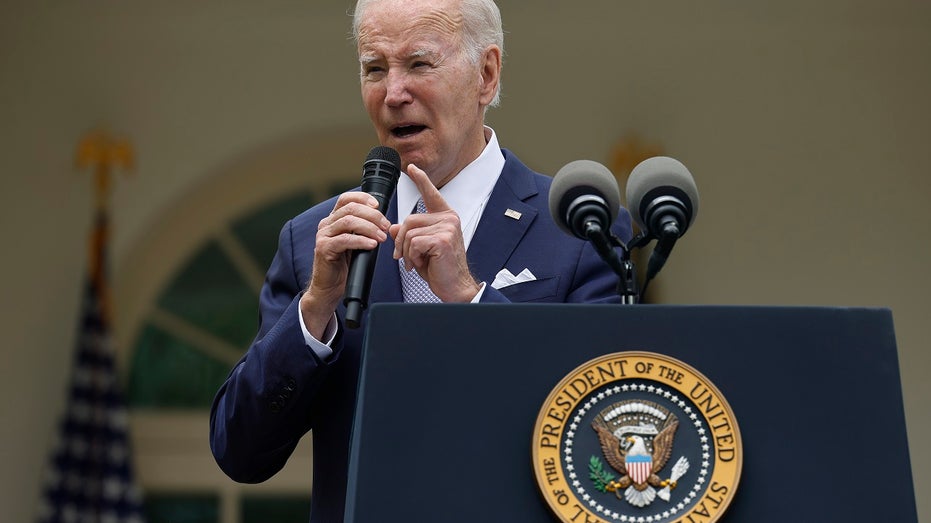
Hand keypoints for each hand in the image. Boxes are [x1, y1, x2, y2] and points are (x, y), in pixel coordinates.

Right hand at [300, 191, 389, 337]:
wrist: (330, 287)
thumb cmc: (344, 265)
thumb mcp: (356, 242)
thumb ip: (364, 229)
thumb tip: (383, 221)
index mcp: (334, 219)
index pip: (346, 199)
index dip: (362, 198)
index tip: (378, 206)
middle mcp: (326, 224)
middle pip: (351, 209)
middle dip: (372, 216)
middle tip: (386, 226)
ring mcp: (323, 236)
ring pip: (348, 222)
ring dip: (369, 228)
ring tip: (381, 237)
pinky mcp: (324, 248)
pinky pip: (344, 240)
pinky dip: (361, 241)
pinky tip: (372, 245)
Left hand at [390, 164, 480, 302]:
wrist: (455, 287)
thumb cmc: (440, 269)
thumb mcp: (420, 249)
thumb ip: (409, 235)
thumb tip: (392, 227)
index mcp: (444, 217)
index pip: (430, 194)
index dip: (421, 180)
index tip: (412, 168)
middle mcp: (448, 219)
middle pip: (408, 220)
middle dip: (401, 241)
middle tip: (405, 257)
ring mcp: (447, 227)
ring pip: (409, 233)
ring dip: (407, 252)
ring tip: (416, 262)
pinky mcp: (442, 239)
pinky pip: (414, 243)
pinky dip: (412, 257)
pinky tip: (421, 264)